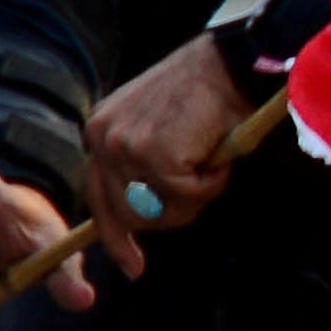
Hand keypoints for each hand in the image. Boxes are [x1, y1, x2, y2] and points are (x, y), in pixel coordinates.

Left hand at [81, 30, 274, 237]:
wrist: (231, 63)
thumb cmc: (208, 97)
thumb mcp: (163, 131)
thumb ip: (145, 170)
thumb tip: (147, 219)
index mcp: (102, 131)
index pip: (99, 197)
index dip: (116, 237)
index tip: (133, 267)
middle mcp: (102, 138)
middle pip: (127, 214)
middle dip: (169, 215)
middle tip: (204, 187)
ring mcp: (123, 146)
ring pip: (157, 212)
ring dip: (195, 196)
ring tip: (213, 160)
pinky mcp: (152, 153)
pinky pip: (185, 196)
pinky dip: (211, 183)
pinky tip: (219, 152)